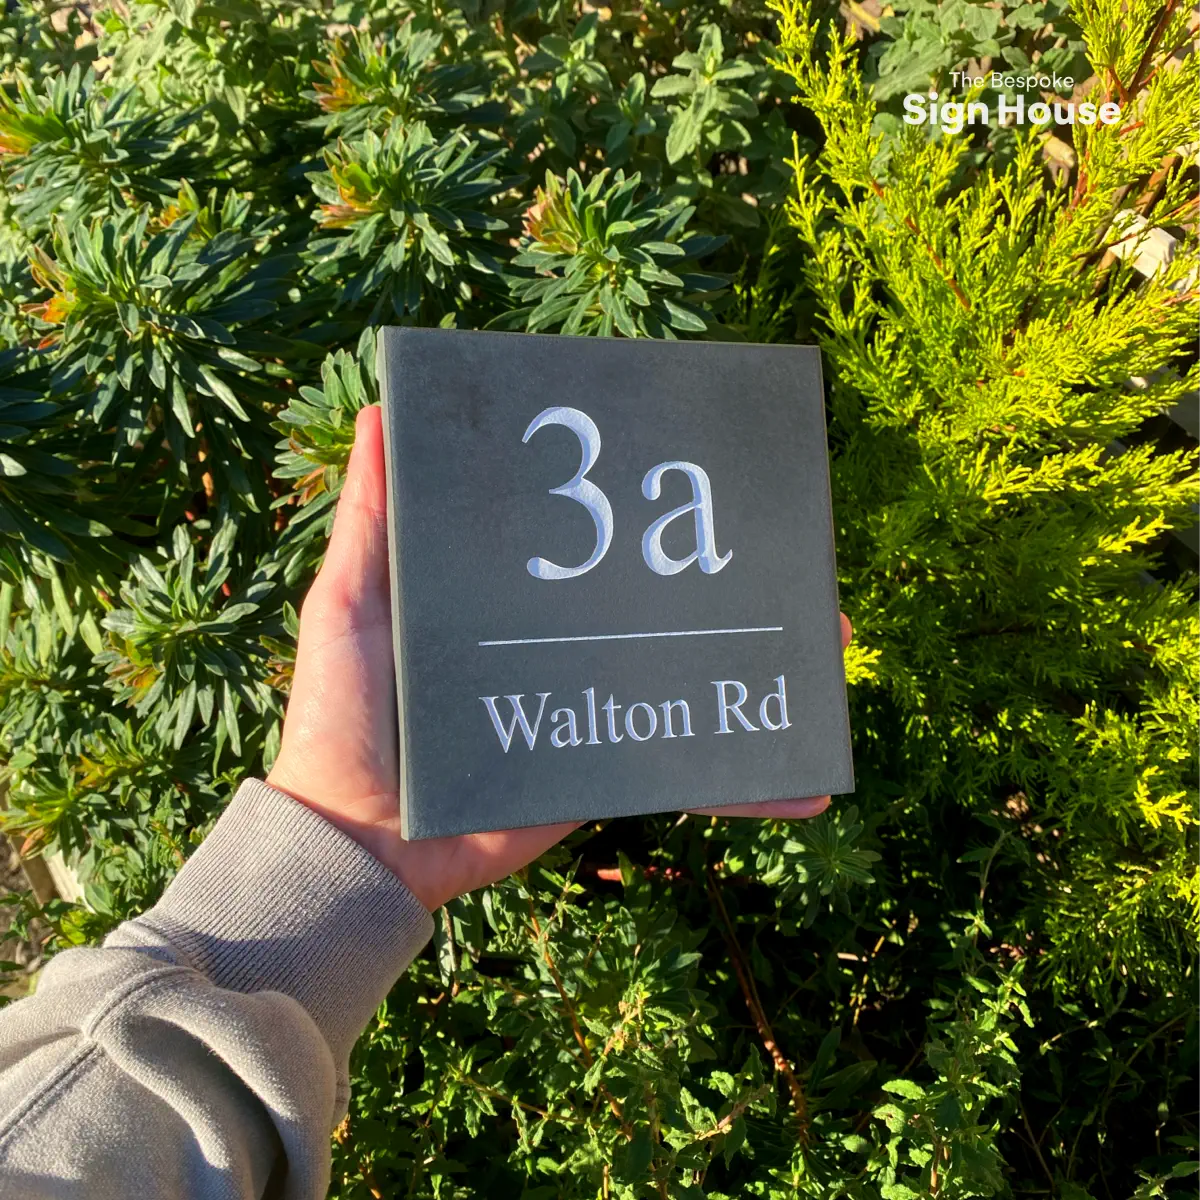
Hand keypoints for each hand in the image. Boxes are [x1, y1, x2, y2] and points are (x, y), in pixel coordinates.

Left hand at [268, 406, 852, 911]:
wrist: (358, 842)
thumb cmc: (343, 713)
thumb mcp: (350, 602)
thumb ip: (370, 519)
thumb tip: (380, 411)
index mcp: (503, 596)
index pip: (584, 543)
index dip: (639, 513)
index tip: (696, 473)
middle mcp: (553, 644)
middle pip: (653, 606)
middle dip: (728, 583)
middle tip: (787, 553)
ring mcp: (584, 708)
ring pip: (684, 678)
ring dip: (759, 667)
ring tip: (831, 645)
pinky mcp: (598, 770)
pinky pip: (678, 769)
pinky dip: (741, 781)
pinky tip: (804, 777)